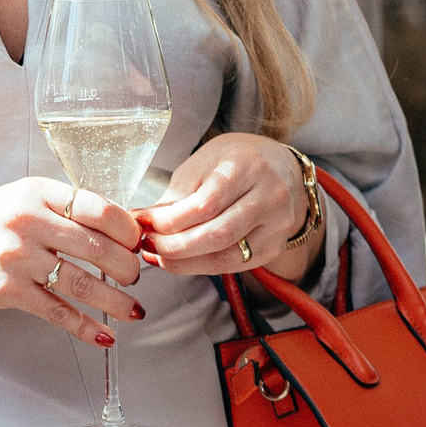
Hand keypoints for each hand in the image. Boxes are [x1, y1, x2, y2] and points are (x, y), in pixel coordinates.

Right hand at [0, 178, 147, 346]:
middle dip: (128, 268)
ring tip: (134, 311)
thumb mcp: (18, 199)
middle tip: (136, 278)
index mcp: (35, 191)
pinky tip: (105, 335)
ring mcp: (16, 257)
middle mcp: (27, 220)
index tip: (137, 243)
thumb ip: (60, 210)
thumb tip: (116, 232)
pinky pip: (58, 312)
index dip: (128, 230)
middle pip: (99, 247)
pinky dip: (87, 327)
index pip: (99, 208)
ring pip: (83, 284)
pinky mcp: (7, 291)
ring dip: (116, 302)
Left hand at [138, 132, 310, 277]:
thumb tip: (148, 222)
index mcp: (248, 166)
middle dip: (175, 246)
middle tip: (147, 244)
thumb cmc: (237, 160)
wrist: (281, 167)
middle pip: (218, 235)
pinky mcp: (275, 247)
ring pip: (226, 256)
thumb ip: (179, 193)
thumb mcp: (204, 161)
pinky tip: (182, 261)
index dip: (170, 220)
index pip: (205, 204)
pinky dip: (203, 266)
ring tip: (159, 255)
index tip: (143, 221)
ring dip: (185, 262)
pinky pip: (235, 265)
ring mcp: (278, 225)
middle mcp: (270, 197)